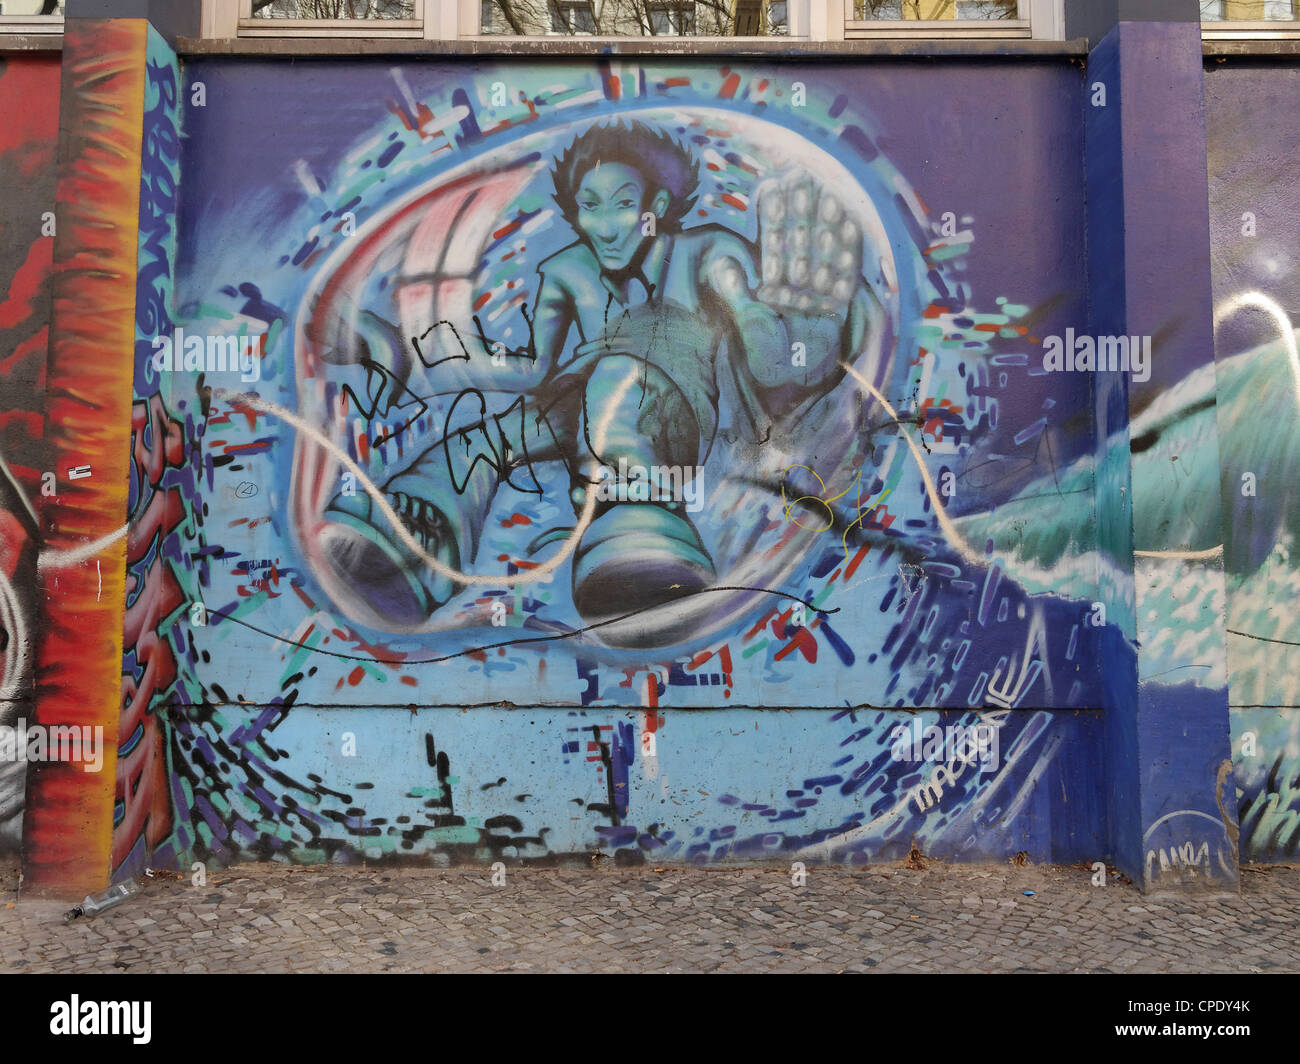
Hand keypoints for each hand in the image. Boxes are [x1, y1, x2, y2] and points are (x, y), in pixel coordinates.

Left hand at [717, 171, 866, 395]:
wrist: (793, 386)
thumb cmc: (767, 357)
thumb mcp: (748, 323)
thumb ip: (736, 292)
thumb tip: (721, 262)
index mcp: (772, 283)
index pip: (772, 243)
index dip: (773, 217)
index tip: (773, 186)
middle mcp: (796, 283)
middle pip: (801, 240)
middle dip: (803, 210)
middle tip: (805, 176)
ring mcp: (819, 292)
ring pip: (824, 252)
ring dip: (827, 225)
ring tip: (830, 195)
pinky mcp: (839, 305)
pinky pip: (845, 275)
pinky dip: (848, 253)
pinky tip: (852, 226)